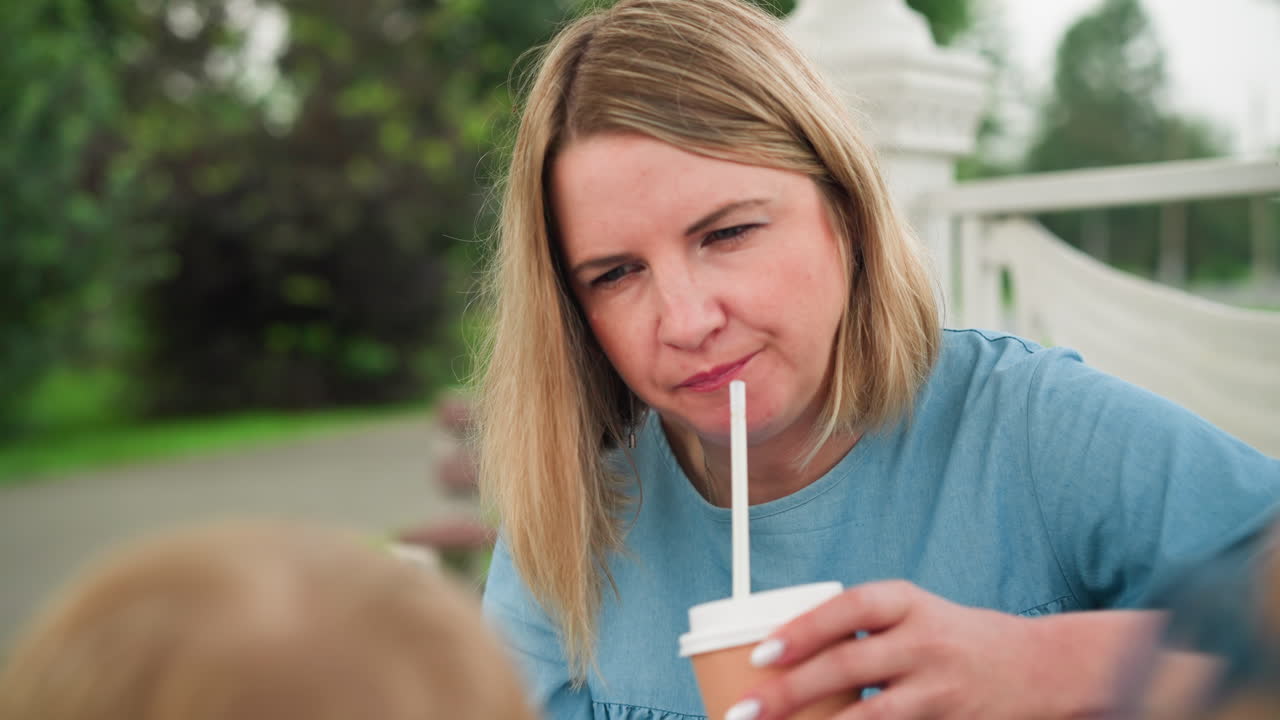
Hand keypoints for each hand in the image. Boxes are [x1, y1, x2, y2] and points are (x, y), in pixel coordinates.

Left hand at [726, 581, 1114, 719]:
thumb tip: (776, 652)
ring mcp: (941, 688)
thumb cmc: (955, 638)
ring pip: (870, 715)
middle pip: (848, 665)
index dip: (804, 629)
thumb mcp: (914, 614)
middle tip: (744, 710)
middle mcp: (924, 641)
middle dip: (790, 691)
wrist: (1043, 666)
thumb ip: (861, 628)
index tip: (762, 652)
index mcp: (907, 602)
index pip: (849, 608)